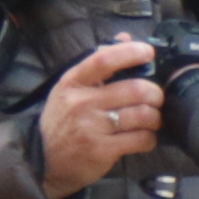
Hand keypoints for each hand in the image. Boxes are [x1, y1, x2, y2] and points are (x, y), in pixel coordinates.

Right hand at [31, 39, 165, 198]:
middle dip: (155, 94)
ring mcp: (92, 128)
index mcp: (73, 82)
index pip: (104, 60)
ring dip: (155, 117)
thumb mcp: (70, 89)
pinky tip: (145, 137)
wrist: (43, 160)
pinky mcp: (102, 151)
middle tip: (156, 98)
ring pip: (142, 115)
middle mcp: (82, 103)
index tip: (147, 53)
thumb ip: (98, 63)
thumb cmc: (62, 120)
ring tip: (152, 119)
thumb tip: (125, 38)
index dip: (130, 53)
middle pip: (135, 89)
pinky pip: (140, 139)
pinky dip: (150, 138)